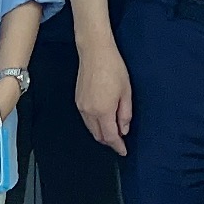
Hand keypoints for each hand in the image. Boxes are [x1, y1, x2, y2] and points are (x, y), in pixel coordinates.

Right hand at [76, 37, 133, 154]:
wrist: (94, 52)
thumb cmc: (114, 68)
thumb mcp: (126, 92)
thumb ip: (125, 114)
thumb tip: (123, 130)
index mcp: (103, 111)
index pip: (110, 136)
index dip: (117, 146)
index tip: (124, 151)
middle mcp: (89, 112)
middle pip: (98, 136)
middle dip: (109, 141)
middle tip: (120, 140)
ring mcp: (81, 107)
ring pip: (91, 129)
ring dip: (101, 133)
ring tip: (113, 130)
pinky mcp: (77, 100)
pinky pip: (86, 120)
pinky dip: (95, 125)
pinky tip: (103, 120)